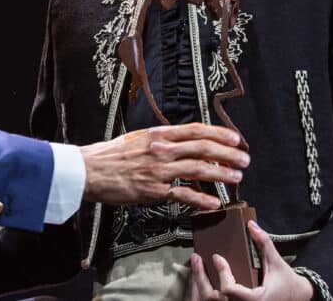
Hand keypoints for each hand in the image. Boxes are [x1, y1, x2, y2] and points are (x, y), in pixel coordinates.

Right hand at [79, 123, 248, 210]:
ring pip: (198, 169)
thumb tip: (182, 141)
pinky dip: (202, 199)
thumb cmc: (110, 155)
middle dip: (228, 154)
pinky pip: (183, 194)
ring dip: (221, 174)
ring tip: (237, 178)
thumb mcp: (137, 138)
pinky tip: (215, 203)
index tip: (236, 138)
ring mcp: (159, 170)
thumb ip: (160, 139)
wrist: (88, 171)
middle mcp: (161, 149)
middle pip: (203, 148)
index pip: (195, 129)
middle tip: (244, 160)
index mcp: (158, 133)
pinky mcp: (153, 190)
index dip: (219, 133)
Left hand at [188, 221, 314, 300]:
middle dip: (201, 278)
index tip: (217, 257)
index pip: (229, 289)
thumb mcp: (276, 262)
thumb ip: (264, 243)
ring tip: (196, 266)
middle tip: (195, 259)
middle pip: (214, 298)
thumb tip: (251, 225)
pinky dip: (206, 293)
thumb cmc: (285, 282)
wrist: (295, 297)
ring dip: (200, 285)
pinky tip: (201, 278)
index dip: (221, 273)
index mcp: (255, 299)